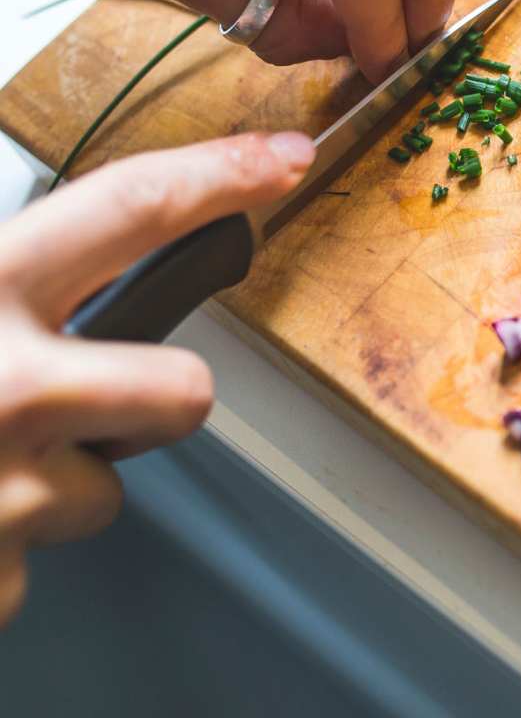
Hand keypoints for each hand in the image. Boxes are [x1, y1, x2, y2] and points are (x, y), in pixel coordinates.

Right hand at [0, 129, 314, 625]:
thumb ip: (5, 266)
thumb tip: (58, 236)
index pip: (128, 208)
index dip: (218, 176)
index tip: (286, 160)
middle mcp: (4, 387)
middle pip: (184, 392)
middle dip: (162, 397)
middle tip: (95, 395)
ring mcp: (1, 495)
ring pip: (102, 489)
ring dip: (52, 479)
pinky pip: (34, 566)